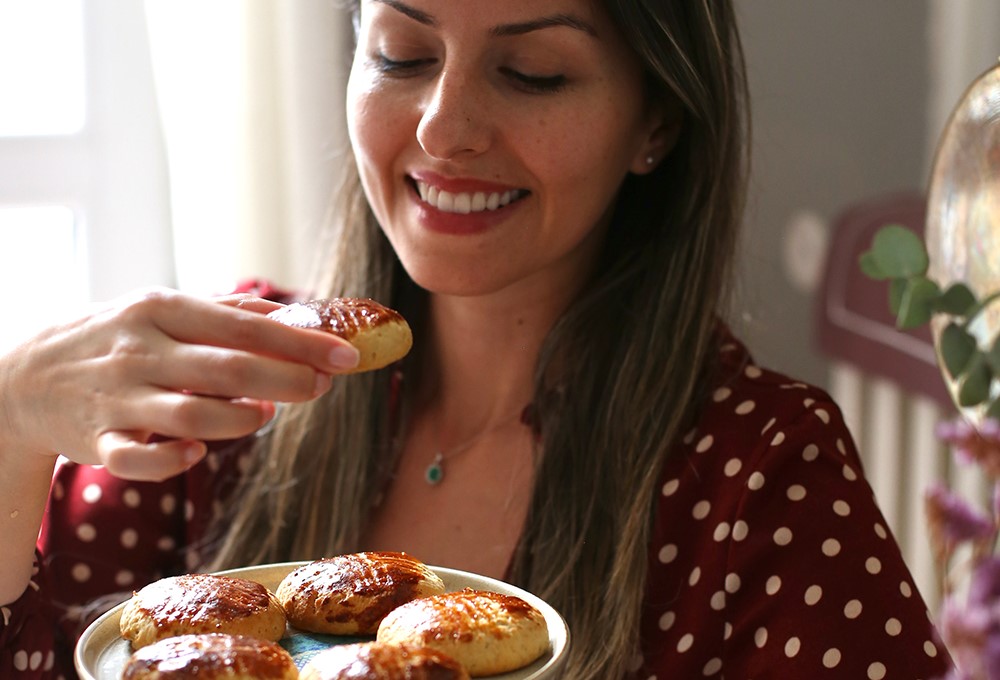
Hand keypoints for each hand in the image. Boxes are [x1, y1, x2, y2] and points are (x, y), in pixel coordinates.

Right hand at [0, 288, 359, 480]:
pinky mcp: (98, 442)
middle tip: (323, 386)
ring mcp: (117, 398)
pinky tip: (198, 453)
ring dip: (240, 419)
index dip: (301, 343)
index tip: (347, 355)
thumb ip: (230, 311)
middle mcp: (141, 351)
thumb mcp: (165, 308)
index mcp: (162, 310)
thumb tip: (298, 315)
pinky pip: (136, 459)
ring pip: (189, 415)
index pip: (245, 326)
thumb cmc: (118, 337)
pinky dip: (171, 461)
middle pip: (228, 370)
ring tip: (264, 412)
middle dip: (287, 379)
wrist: (24, 374)